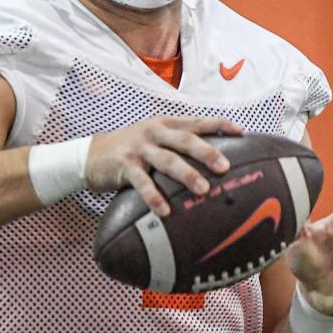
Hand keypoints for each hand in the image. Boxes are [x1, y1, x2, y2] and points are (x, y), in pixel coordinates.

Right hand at [85, 116, 242, 216]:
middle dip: (207, 152)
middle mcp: (154, 131)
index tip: (242, 132)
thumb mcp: (154, 137)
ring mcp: (139, 148)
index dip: (220, 124)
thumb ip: (178, 143)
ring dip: (186, 175)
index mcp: (165, 123)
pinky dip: (153, 197)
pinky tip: (164, 211)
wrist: (91, 154)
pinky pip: (141, 182)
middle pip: (185, 140)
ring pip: (167, 160)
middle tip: (225, 167)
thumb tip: (214, 159)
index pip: (197, 122)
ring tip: (203, 189)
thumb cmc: (132, 148)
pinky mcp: (125, 165)